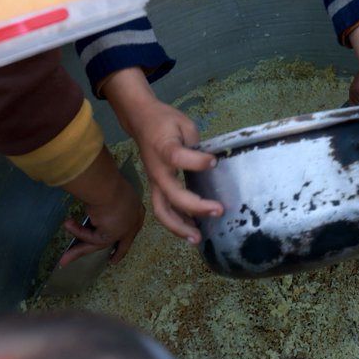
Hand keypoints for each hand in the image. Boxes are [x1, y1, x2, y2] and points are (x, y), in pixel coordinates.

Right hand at [59, 149, 144, 265]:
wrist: (106, 185)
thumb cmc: (107, 180)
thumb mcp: (109, 189)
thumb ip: (103, 200)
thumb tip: (91, 204)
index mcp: (136, 206)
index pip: (133, 224)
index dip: (126, 235)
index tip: (120, 242)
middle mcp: (133, 219)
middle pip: (123, 241)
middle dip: (117, 252)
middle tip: (113, 262)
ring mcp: (123, 229)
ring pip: (101, 243)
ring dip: (80, 251)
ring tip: (64, 259)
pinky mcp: (110, 236)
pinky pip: (91, 238)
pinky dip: (78, 232)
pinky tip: (67, 224)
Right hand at [103, 71, 221, 242]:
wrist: (141, 120)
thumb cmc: (165, 121)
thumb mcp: (184, 124)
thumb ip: (197, 146)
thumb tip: (211, 166)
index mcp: (165, 149)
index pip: (178, 158)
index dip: (196, 161)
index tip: (214, 161)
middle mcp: (157, 170)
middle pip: (171, 195)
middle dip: (195, 207)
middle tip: (218, 211)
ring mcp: (154, 181)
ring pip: (162, 210)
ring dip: (179, 226)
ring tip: (198, 237)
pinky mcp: (155, 187)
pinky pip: (163, 209)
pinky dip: (176, 222)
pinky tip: (191, 229)